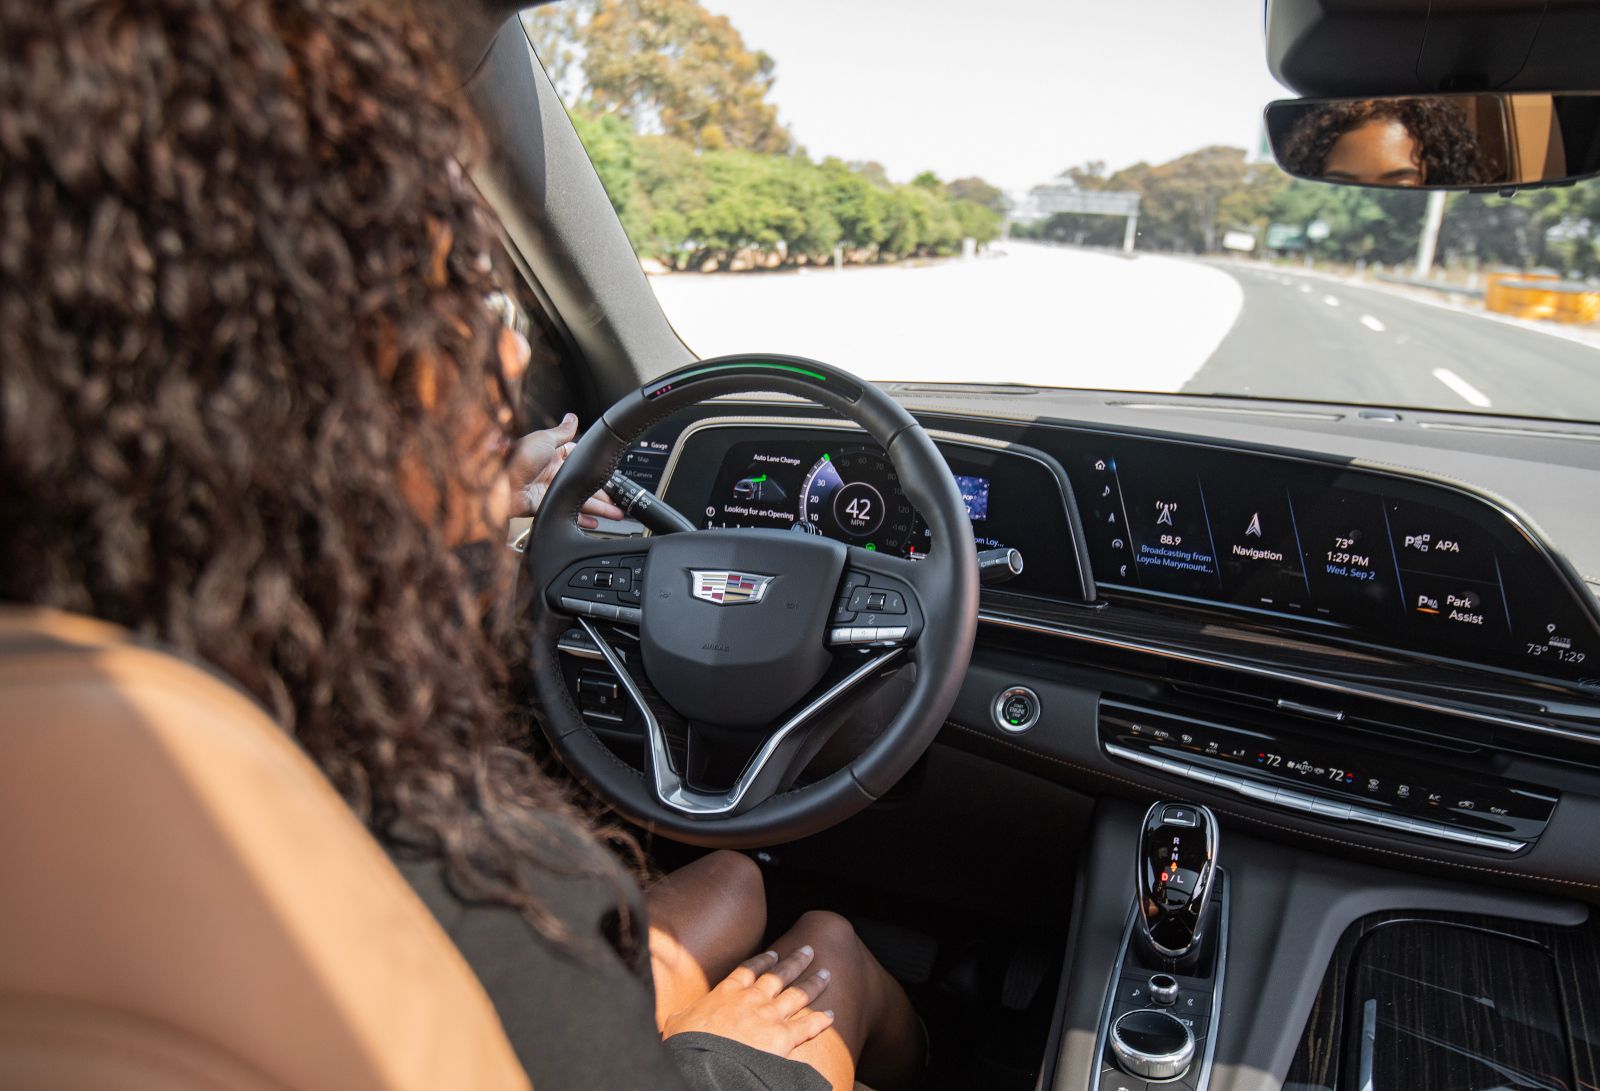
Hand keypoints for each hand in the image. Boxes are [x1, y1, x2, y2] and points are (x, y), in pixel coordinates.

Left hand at [508, 413, 626, 527]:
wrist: (499, 482)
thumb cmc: (518, 458)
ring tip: (616, 513)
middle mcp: (553, 474)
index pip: (580, 462)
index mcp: (553, 456)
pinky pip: (569, 514)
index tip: (611, 473)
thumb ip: (562, 432)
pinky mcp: (546, 507)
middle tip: (618, 499)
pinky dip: (582, 519)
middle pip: (584, 485)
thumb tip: (572, 417)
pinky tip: (595, 522)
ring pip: (581, 500)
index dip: (595, 468)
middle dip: (603, 492)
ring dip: (600, 508)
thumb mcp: (544, 439)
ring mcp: (550, 491)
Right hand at [662, 946, 835, 1058]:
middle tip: (809, 950)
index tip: (775, 953)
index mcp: (726, 992)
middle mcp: (752, 999)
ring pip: (798, 994)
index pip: (749, 970)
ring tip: (826, 972)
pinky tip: (832, 1014)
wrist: (703, 1063)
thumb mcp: (677, 1023)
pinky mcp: (782, 1038)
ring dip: (814, 983)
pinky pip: (807, 1026)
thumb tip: (675, 1018)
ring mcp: (769, 1016)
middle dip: (796, 962)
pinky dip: (821, 1020)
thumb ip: (683, 1016)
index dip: (764, 961)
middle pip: (779, 975)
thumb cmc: (687, 1045)